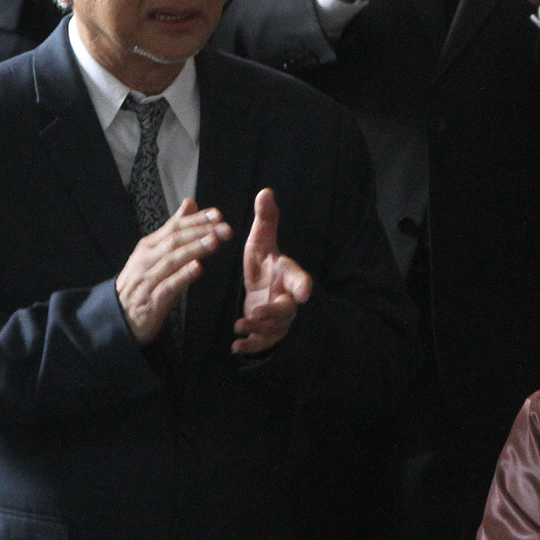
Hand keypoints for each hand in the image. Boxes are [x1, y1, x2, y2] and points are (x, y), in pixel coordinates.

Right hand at [117, 200, 230, 344]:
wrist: (118, 315)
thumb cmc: (142, 281)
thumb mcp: (155, 251)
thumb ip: (174, 228)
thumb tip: (189, 203)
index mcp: (149, 245)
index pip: (174, 227)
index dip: (196, 219)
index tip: (217, 214)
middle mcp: (147, 258)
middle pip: (175, 240)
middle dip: (201, 232)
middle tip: (225, 229)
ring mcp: (148, 279)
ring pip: (172, 260)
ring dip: (193, 250)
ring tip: (213, 242)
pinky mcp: (151, 300)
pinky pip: (168, 286)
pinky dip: (182, 276)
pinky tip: (197, 269)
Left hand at [233, 188, 315, 354]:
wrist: (263, 289)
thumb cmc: (264, 264)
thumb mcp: (261, 241)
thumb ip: (265, 220)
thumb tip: (265, 192)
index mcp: (288, 276)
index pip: (300, 280)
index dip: (302, 285)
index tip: (303, 293)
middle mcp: (287, 299)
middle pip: (286, 311)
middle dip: (271, 314)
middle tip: (254, 313)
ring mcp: (279, 319)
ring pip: (275, 330)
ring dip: (258, 331)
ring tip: (239, 326)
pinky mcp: (268, 333)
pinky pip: (264, 344)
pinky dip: (251, 347)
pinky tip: (236, 347)